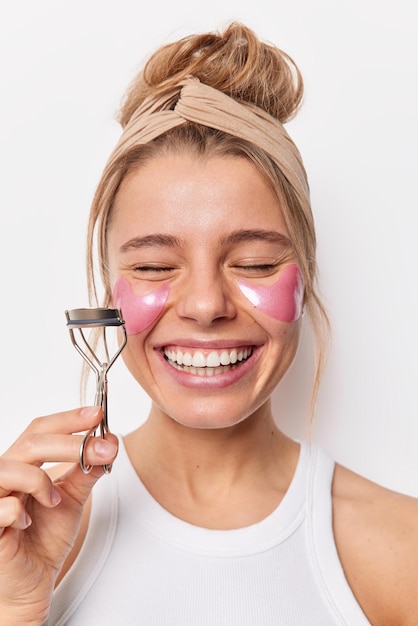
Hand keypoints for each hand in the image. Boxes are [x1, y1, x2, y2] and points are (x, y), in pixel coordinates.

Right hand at [0, 407, 117, 624]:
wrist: (34, 581)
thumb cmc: (45, 537)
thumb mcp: (73, 497)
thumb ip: (87, 470)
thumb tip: (110, 442)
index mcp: (23, 463)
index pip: (41, 429)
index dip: (69, 419)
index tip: (98, 414)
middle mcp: (5, 474)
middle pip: (32, 442)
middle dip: (71, 444)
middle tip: (104, 450)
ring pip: (10, 468)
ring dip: (41, 480)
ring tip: (55, 500)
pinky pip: (0, 507)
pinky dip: (19, 510)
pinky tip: (29, 521)